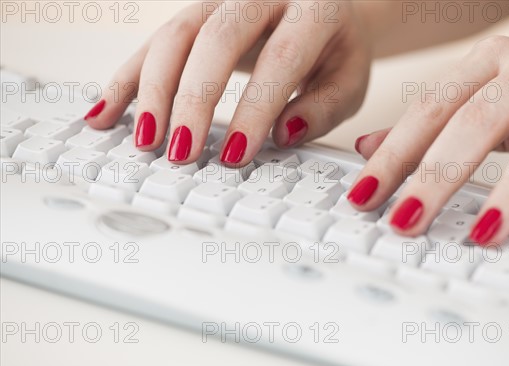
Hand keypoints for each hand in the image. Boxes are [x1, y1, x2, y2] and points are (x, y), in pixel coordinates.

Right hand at [84, 1, 369, 165]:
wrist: (319, 9)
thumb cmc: (334, 50)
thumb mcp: (348, 81)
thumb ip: (322, 109)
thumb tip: (280, 135)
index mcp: (312, 8)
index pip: (280, 57)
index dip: (255, 108)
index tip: (236, 154)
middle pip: (215, 38)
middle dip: (193, 98)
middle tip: (182, 151)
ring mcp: (221, 0)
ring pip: (176, 35)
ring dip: (152, 90)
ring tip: (145, 140)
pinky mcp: (194, 14)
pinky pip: (154, 43)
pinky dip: (127, 79)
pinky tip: (107, 112)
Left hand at [350, 37, 508, 251]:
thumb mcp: (483, 97)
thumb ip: (430, 125)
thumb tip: (368, 148)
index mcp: (487, 64)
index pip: (427, 111)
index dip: (393, 155)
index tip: (363, 196)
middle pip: (473, 122)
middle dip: (435, 177)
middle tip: (406, 222)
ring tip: (482, 236)